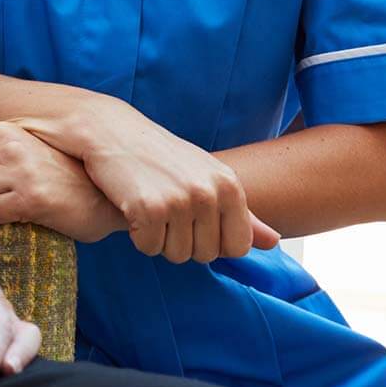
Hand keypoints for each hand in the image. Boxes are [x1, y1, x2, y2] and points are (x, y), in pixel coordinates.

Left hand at [0, 122, 127, 242]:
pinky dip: (1, 219)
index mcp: (4, 129)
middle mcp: (11, 144)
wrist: (102, 197)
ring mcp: (21, 170)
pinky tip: (24, 212)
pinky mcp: (32, 198)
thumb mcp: (14, 155)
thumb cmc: (54, 176)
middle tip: (0, 194)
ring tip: (13, 202)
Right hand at [44, 101, 280, 262]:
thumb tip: (275, 242)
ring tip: (149, 205)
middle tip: (164, 208)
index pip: (237, 248)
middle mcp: (210, 192)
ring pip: (176, 255)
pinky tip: (132, 206)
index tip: (192, 218)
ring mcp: (181, 200)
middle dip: (182, 241)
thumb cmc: (162, 157)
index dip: (211, 241)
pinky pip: (149, 248)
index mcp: (230, 186)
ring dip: (159, 239)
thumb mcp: (208, 178)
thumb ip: (242, 214)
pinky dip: (137, 235)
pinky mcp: (149, 208)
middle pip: (205, 256)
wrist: (111, 130)